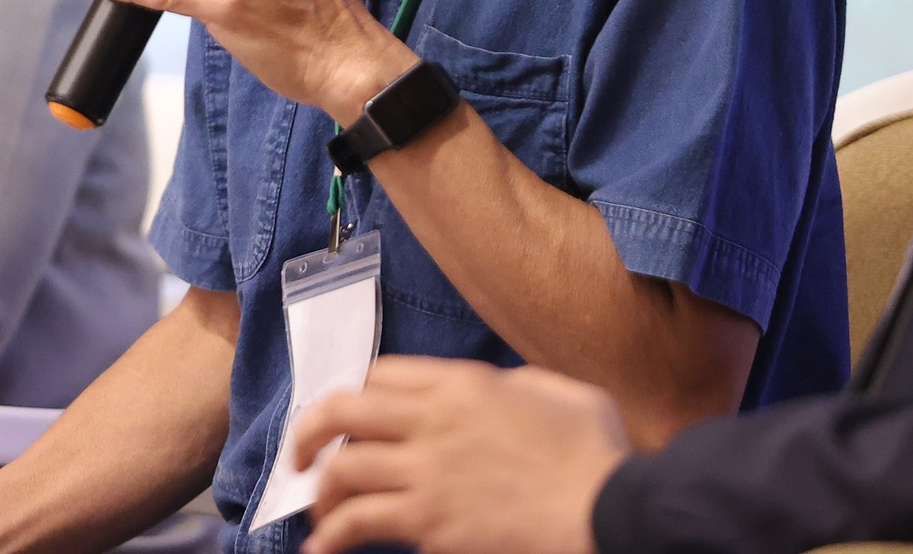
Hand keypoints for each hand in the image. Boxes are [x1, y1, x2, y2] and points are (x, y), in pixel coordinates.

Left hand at [293, 357, 629, 553]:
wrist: (610, 512)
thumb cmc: (597, 456)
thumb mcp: (558, 392)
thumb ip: (518, 383)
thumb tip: (499, 391)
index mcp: (462, 384)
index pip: (382, 375)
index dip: (360, 393)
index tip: (353, 417)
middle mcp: (432, 420)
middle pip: (342, 411)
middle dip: (310, 431)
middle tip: (302, 456)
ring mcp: (426, 471)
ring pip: (342, 470)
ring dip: (320, 491)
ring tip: (318, 511)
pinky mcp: (428, 522)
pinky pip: (358, 523)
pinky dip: (331, 535)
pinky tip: (321, 548)